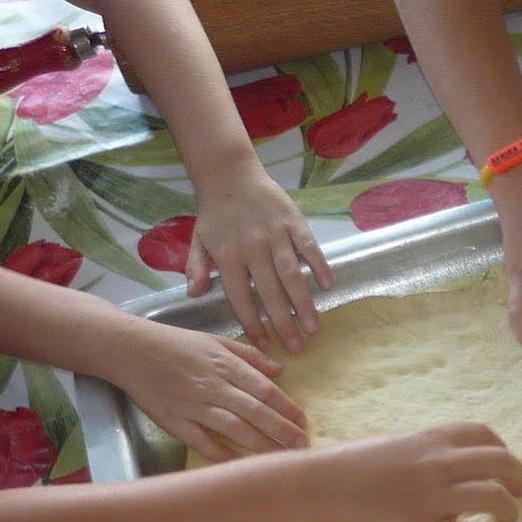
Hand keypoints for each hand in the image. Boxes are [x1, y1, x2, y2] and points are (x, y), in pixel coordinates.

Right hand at [115, 324, 308, 459]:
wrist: (127, 349)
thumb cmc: (174, 343)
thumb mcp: (214, 340)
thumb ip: (248, 356)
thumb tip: (279, 370)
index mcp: (226, 365)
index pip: (265, 389)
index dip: (287, 407)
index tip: (304, 422)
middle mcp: (213, 386)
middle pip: (255, 412)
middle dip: (282, 431)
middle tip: (303, 447)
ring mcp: (193, 405)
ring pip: (234, 428)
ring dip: (260, 445)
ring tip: (281, 459)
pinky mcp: (174, 421)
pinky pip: (201, 441)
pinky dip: (220, 454)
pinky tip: (239, 466)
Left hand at [187, 153, 334, 353]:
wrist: (229, 173)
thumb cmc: (215, 213)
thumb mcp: (197, 240)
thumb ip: (197, 267)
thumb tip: (193, 294)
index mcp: (228, 256)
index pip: (240, 298)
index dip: (253, 324)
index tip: (266, 345)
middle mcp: (252, 249)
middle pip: (270, 293)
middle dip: (284, 323)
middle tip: (298, 348)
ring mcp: (275, 235)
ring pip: (291, 275)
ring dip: (304, 303)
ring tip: (315, 327)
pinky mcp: (293, 222)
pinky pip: (308, 247)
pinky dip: (319, 265)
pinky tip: (328, 285)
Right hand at [313, 423, 521, 521]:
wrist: (314, 488)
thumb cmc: (347, 468)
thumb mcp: (393, 444)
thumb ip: (427, 451)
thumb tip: (451, 465)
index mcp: (431, 438)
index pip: (487, 436)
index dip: (504, 453)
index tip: (503, 470)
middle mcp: (438, 462)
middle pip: (503, 464)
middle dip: (520, 481)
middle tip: (518, 497)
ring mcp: (433, 497)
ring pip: (496, 499)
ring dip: (510, 514)